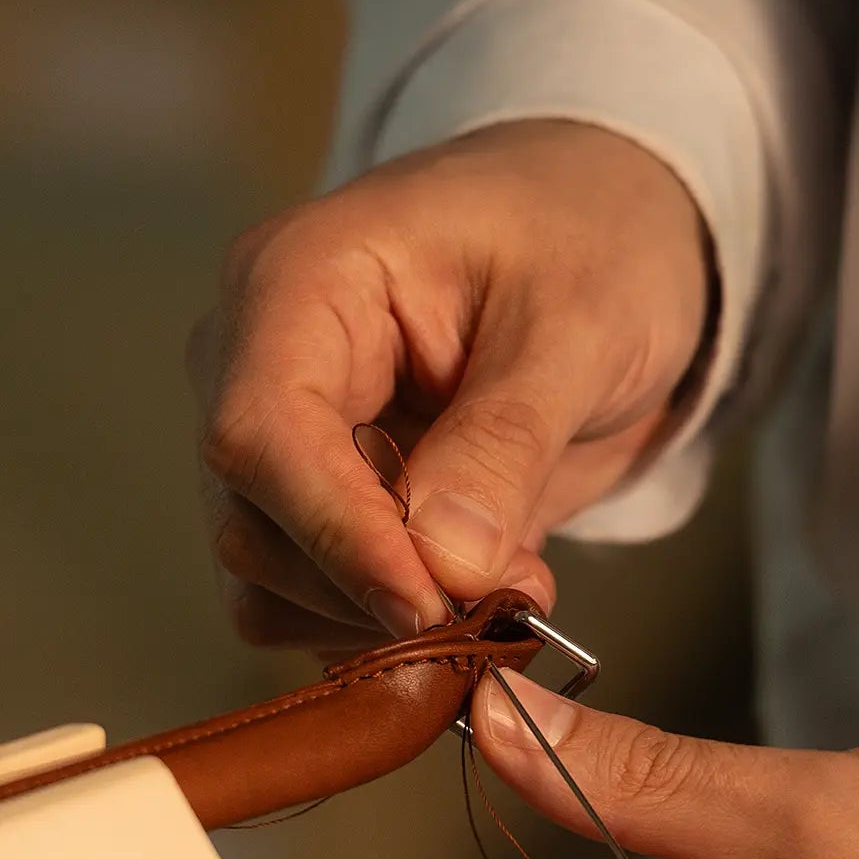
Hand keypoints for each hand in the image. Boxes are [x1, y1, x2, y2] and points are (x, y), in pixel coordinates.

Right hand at [186, 120, 710, 650]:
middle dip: (375, 586)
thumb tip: (445, 565)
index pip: (261, 433)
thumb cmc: (589, 236)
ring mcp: (278, 436)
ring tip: (509, 586)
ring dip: (382, 620)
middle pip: (253, 522)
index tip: (430, 601)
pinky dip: (382, 627)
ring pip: (266, 580)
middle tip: (509, 600)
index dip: (335, 534)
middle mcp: (256, 360)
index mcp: (299, 280)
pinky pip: (305, 600)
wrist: (606, 232)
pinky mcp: (312, 497)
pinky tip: (473, 593)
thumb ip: (507, 442)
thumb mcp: (581, 324)